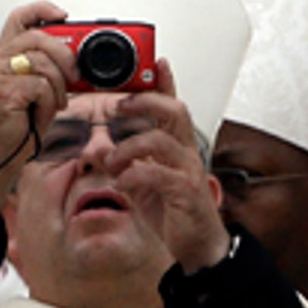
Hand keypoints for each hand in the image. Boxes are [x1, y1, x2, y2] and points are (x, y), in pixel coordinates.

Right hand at [0, 1, 75, 274]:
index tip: (63, 14)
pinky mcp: (2, 92)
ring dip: (59, 87)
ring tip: (54, 104)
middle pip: (38, 37)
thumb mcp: (36, 92)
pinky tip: (41, 114)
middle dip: (65, 54)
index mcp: (2, 57)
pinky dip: (50, 103)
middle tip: (74, 73)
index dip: (42, 9)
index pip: (19, 18)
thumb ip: (48, 70)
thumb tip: (78, 59)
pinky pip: (41, 86)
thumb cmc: (16, 126)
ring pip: (43, 62)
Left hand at [106, 58, 228, 271]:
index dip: (167, 82)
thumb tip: (109, 144)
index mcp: (178, 147)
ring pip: (161, 140)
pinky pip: (158, 174)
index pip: (174, 106)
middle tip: (120, 105)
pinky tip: (123, 183)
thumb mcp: (150, 178)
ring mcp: (188, 172)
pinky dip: (134, 174)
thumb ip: (136, 158)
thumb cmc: (175, 212)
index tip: (157, 61)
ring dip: (128, 147)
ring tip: (112, 162)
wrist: (198, 247)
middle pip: (174, 111)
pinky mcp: (185, 193)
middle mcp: (186, 154)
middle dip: (145, 101)